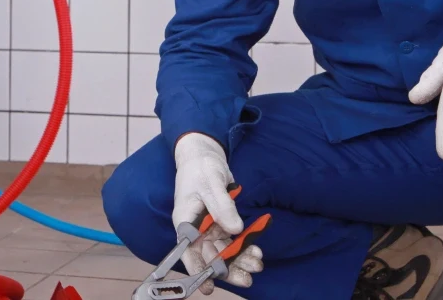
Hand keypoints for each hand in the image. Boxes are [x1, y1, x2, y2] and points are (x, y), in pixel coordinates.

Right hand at [172, 133, 256, 293]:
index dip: (197, 269)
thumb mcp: (211, 182)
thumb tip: (235, 228)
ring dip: (239, 260)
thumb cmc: (201, 167)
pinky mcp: (219, 224)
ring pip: (222, 251)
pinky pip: (231, 241)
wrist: (205, 157)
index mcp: (185, 220)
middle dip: (227, 269)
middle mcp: (195, 229)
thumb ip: (222, 205)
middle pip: (208, 255)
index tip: (208, 285)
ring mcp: (208, 228)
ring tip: (257, 265)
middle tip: (247, 279)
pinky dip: (243, 247)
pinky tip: (256, 252)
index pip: (188, 249)